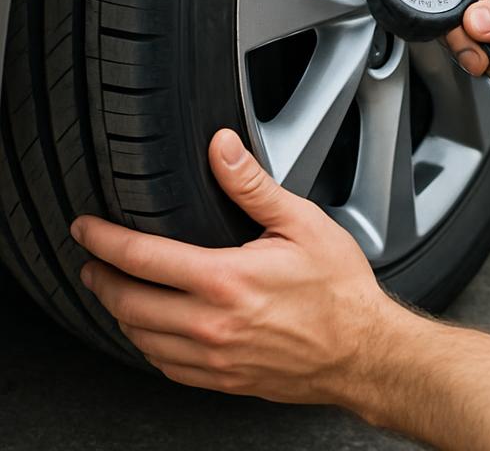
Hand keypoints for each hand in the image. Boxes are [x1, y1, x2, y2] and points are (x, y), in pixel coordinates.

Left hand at [70, 129, 398, 405]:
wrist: (363, 351)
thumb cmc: (339, 289)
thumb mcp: (302, 223)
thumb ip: (253, 186)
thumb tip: (222, 149)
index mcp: (226, 280)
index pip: (142, 258)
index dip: (103, 240)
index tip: (85, 229)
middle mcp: (211, 324)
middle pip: (127, 303)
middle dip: (99, 278)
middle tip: (91, 261)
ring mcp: (213, 358)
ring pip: (139, 339)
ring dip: (118, 312)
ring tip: (115, 290)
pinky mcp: (222, 380)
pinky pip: (164, 367)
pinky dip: (145, 345)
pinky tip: (152, 329)